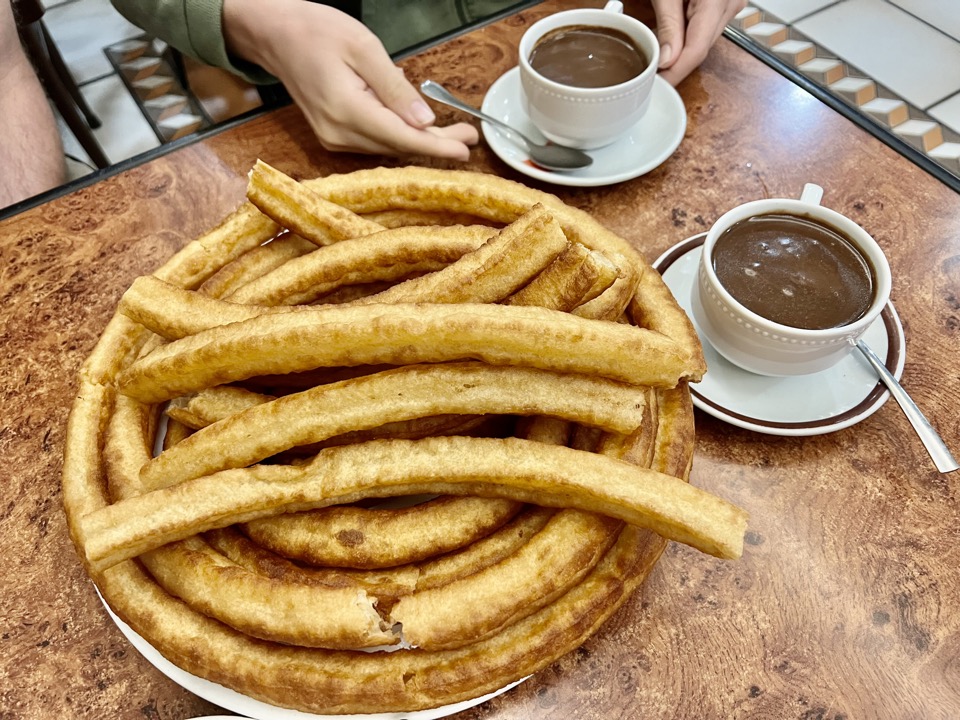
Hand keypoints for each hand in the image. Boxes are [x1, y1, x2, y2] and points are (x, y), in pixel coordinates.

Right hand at [223, 0, 477, 159]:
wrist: (274, 36)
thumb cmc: (317, 31)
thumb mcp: (363, 48)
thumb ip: (394, 88)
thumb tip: (424, 120)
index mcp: (346, 110)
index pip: (401, 138)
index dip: (436, 147)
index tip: (465, 150)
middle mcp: (339, 134)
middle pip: (398, 147)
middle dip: (435, 144)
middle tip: (469, 139)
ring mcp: (334, 139)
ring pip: (388, 147)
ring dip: (420, 142)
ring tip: (453, 133)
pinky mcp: (333, 137)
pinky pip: (375, 141)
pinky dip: (399, 135)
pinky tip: (417, 126)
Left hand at [650, 0, 745, 84]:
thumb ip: (669, 25)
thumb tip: (667, 60)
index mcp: (716, 1)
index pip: (696, 50)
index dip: (676, 72)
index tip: (660, 84)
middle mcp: (730, 5)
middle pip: (701, 48)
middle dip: (676, 62)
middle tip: (651, 71)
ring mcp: (732, 5)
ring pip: (705, 41)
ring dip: (683, 49)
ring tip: (660, 49)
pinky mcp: (727, 6)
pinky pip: (708, 30)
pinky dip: (690, 36)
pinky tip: (675, 34)